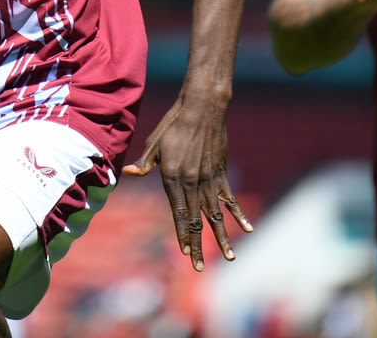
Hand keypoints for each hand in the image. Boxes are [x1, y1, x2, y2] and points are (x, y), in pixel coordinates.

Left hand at [122, 97, 251, 270]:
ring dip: (221, 237)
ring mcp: (209, 179)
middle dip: (197, 244)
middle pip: (196, 219)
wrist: (202, 109)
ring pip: (215, 214)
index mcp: (173, 177)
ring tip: (228, 257)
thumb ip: (145, 162)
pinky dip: (238, 214)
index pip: (178, 212)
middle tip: (198, 267)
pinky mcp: (221, 173)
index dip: (181, 233)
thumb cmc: (174, 124)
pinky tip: (247, 229)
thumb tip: (129, 174)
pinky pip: (230, 199)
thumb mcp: (155, 143)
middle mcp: (192, 182)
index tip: (184, 251)